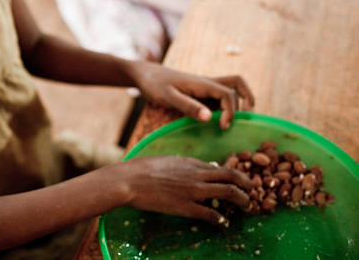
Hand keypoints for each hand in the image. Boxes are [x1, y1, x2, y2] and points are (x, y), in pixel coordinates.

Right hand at [120, 156, 251, 225]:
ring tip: (246, 207)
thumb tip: (207, 167)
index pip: (222, 168)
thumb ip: (188, 165)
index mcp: (191, 163)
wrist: (130, 180)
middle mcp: (197, 175)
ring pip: (228, 192)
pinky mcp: (185, 207)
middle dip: (247, 185)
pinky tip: (223, 222)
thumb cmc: (144, 169)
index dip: (237, 175)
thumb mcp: (169, 161)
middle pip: (232, 177)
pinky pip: (210, 213)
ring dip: (242, 201)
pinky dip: (221, 218)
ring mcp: (193, 191)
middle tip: (253, 193)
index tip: (242, 182)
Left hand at [126, 62, 254, 128]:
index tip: (222, 126)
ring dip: (239, 101)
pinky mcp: (200, 94)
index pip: (228, 94)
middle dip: (247, 99)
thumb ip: (188, 106)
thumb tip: (210, 118)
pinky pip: (220, 97)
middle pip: (237, 84)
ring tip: (237, 119)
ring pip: (231, 89)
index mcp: (203, 83)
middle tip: (244, 119)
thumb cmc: (155, 84)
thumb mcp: (168, 97)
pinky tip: (220, 121)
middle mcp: (208, 83)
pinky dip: (226, 107)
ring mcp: (205, 88)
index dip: (231, 111)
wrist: (145, 75)